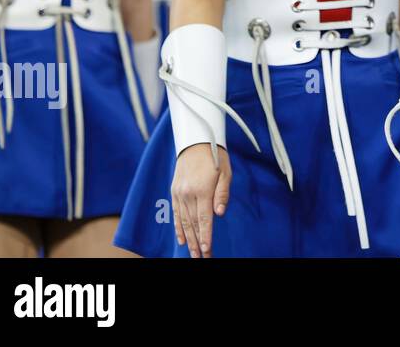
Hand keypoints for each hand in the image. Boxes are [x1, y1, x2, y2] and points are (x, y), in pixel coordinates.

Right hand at [172, 143, 230, 257]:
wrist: (196, 141)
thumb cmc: (215, 156)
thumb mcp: (225, 172)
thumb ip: (222, 193)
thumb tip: (220, 213)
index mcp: (202, 189)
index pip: (204, 218)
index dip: (206, 236)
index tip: (207, 250)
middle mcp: (188, 193)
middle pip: (193, 223)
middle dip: (198, 242)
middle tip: (202, 257)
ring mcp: (179, 193)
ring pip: (183, 221)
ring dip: (188, 239)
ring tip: (193, 253)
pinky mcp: (174, 192)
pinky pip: (175, 214)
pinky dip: (178, 228)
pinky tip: (181, 239)